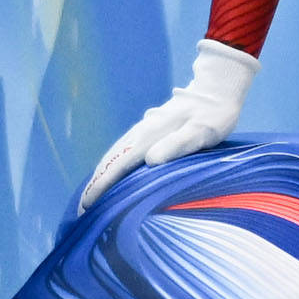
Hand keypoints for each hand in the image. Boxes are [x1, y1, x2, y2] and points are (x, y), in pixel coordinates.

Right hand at [82, 39, 257, 198]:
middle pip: (109, 161)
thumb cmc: (214, 113)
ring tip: (91, 197)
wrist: (216, 88)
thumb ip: (178, 144)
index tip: (87, 205)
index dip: (101, 186)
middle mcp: (140, 132)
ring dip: (100, 175)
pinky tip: (110, 174)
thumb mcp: (202, 130)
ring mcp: (142, 130)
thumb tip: (150, 160)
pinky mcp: (148, 130)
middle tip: (82, 210)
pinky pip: (122, 151)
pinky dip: (111, 165)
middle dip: (94, 185)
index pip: (118, 165)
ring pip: (113, 155)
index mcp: (150, 135)